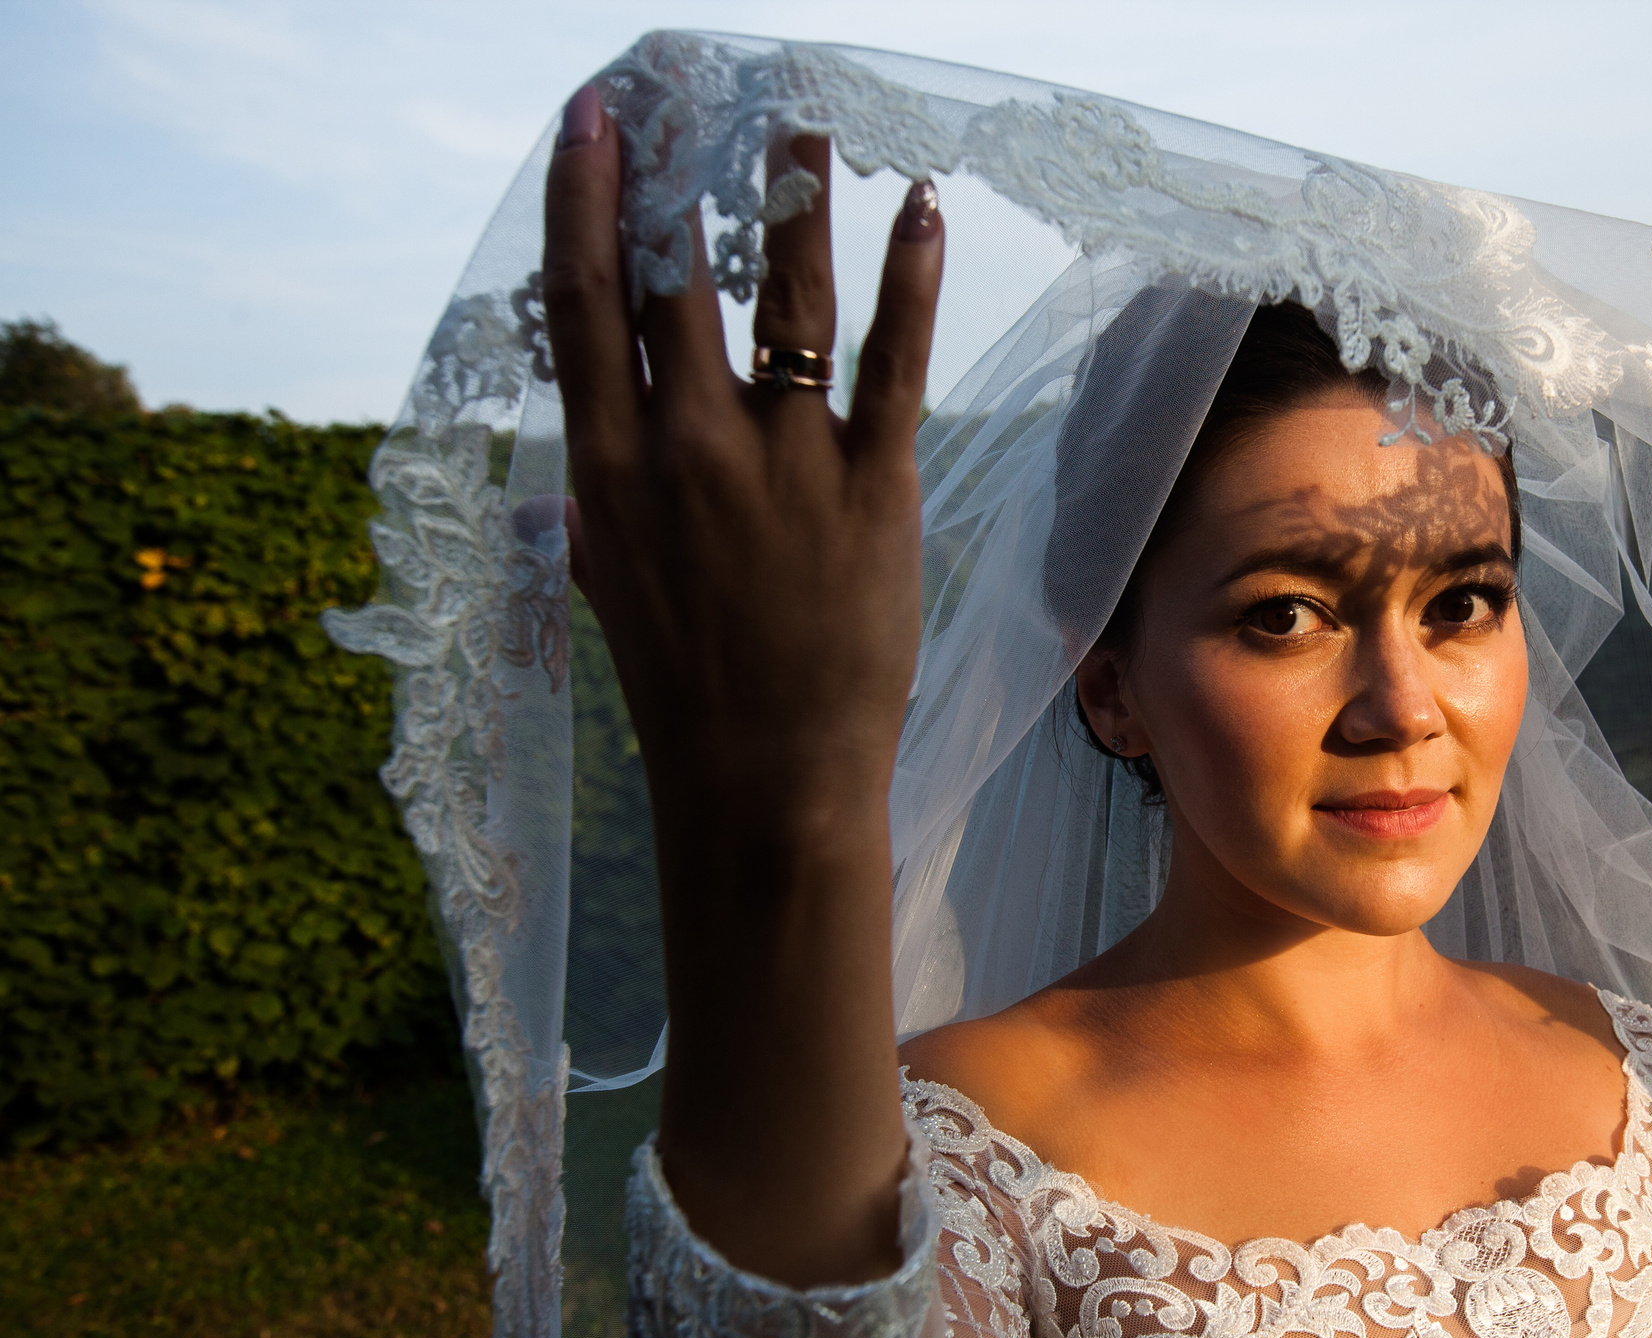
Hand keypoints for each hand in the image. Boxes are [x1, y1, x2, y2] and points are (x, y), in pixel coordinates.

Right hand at [542, 83, 944, 1285]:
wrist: (766, 780)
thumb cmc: (685, 692)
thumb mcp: (614, 586)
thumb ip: (607, 503)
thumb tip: (598, 452)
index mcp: (607, 465)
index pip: (582, 300)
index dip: (585, 197)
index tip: (596, 120)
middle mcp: (687, 444)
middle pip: (681, 273)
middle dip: (691, 173)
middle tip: (704, 95)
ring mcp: (782, 460)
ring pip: (787, 294)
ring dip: (797, 196)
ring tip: (808, 123)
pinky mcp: (873, 487)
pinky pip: (892, 361)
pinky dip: (908, 279)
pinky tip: (921, 212)